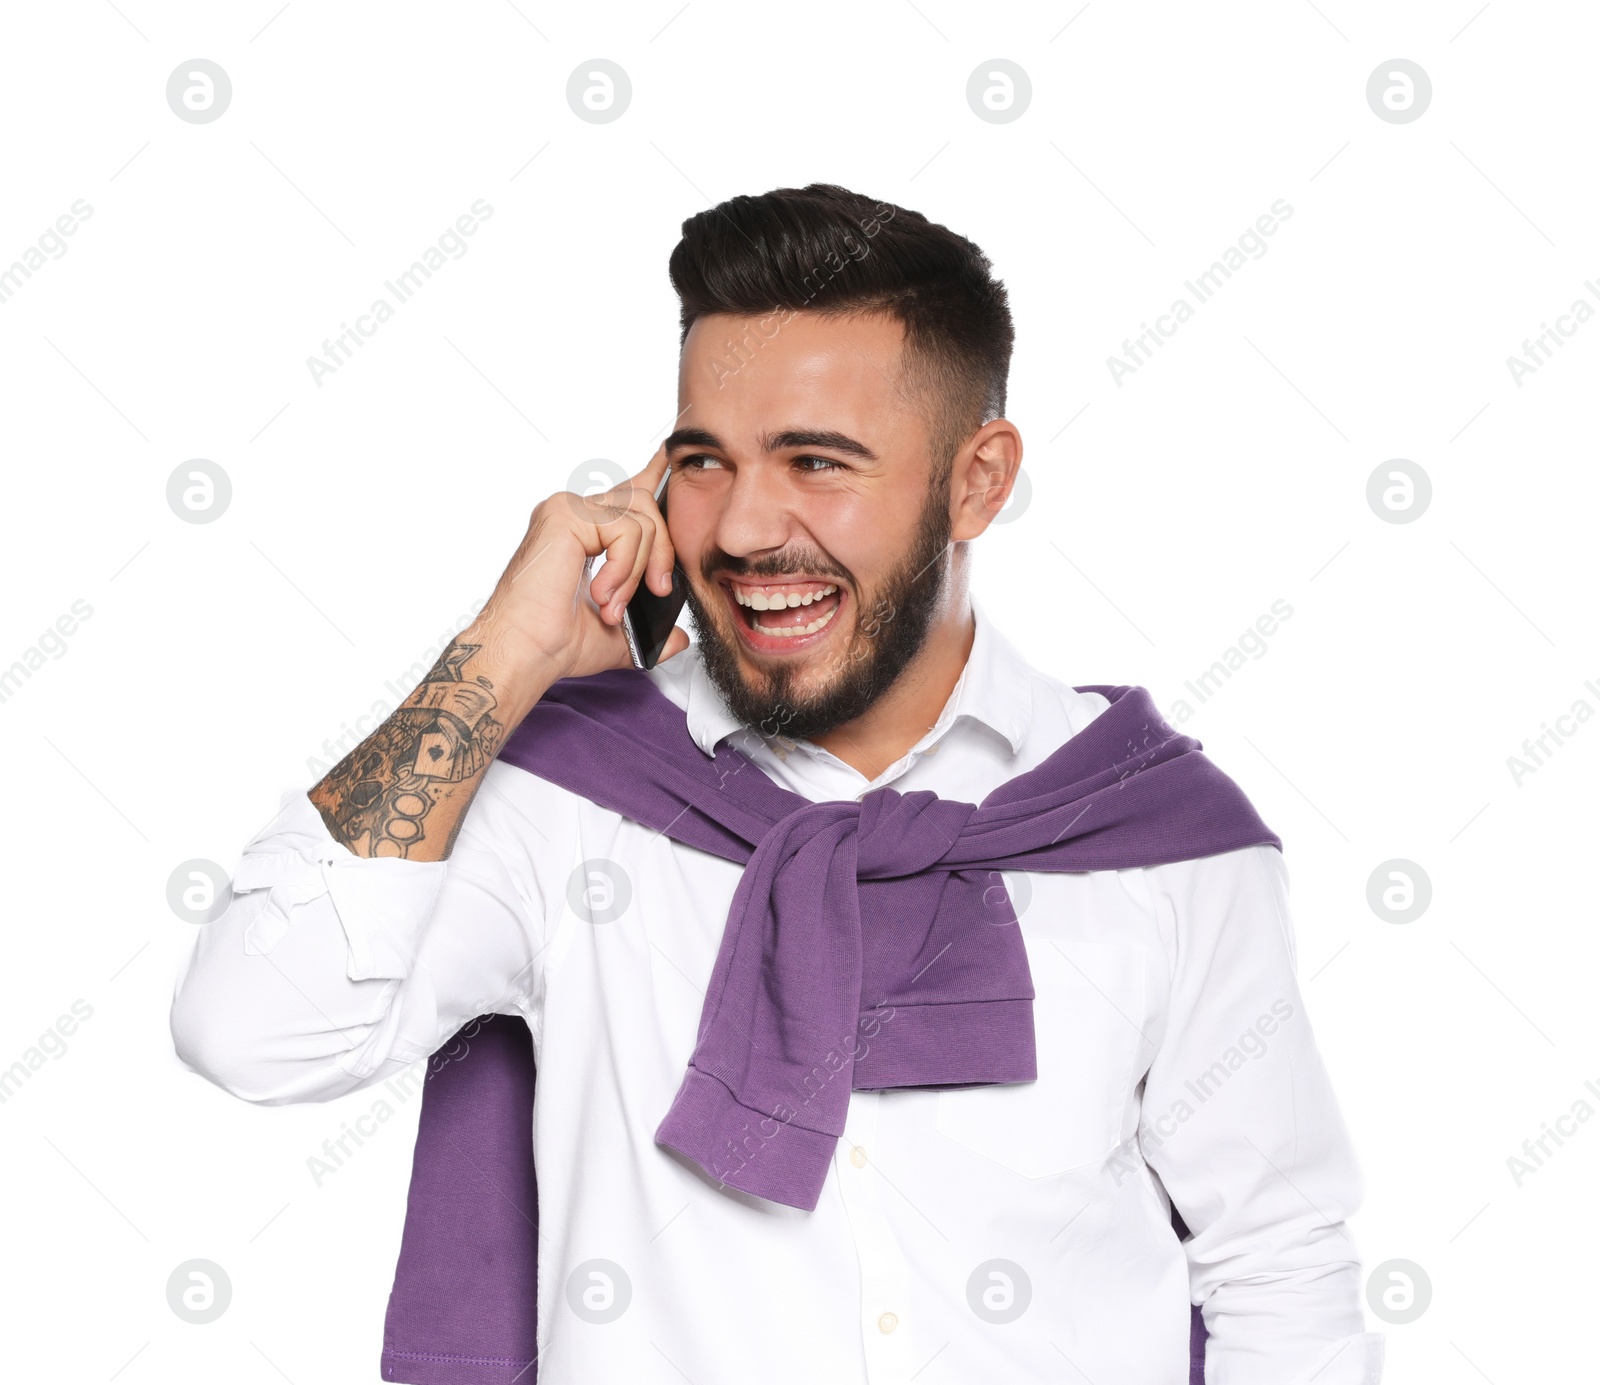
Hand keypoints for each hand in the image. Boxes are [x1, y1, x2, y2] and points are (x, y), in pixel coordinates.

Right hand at [460, 447, 690, 709]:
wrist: (526, 652)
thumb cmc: (555, 643)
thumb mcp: (619, 634)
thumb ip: (651, 628)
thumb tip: (681, 638)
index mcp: (584, 531)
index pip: (627, 493)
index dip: (653, 475)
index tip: (668, 457)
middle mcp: (573, 514)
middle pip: (644, 504)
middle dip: (662, 551)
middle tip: (657, 591)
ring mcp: (567, 510)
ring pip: (640, 519)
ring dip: (637, 570)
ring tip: (612, 605)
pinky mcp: (566, 515)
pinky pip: (625, 530)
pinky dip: (623, 569)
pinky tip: (602, 594)